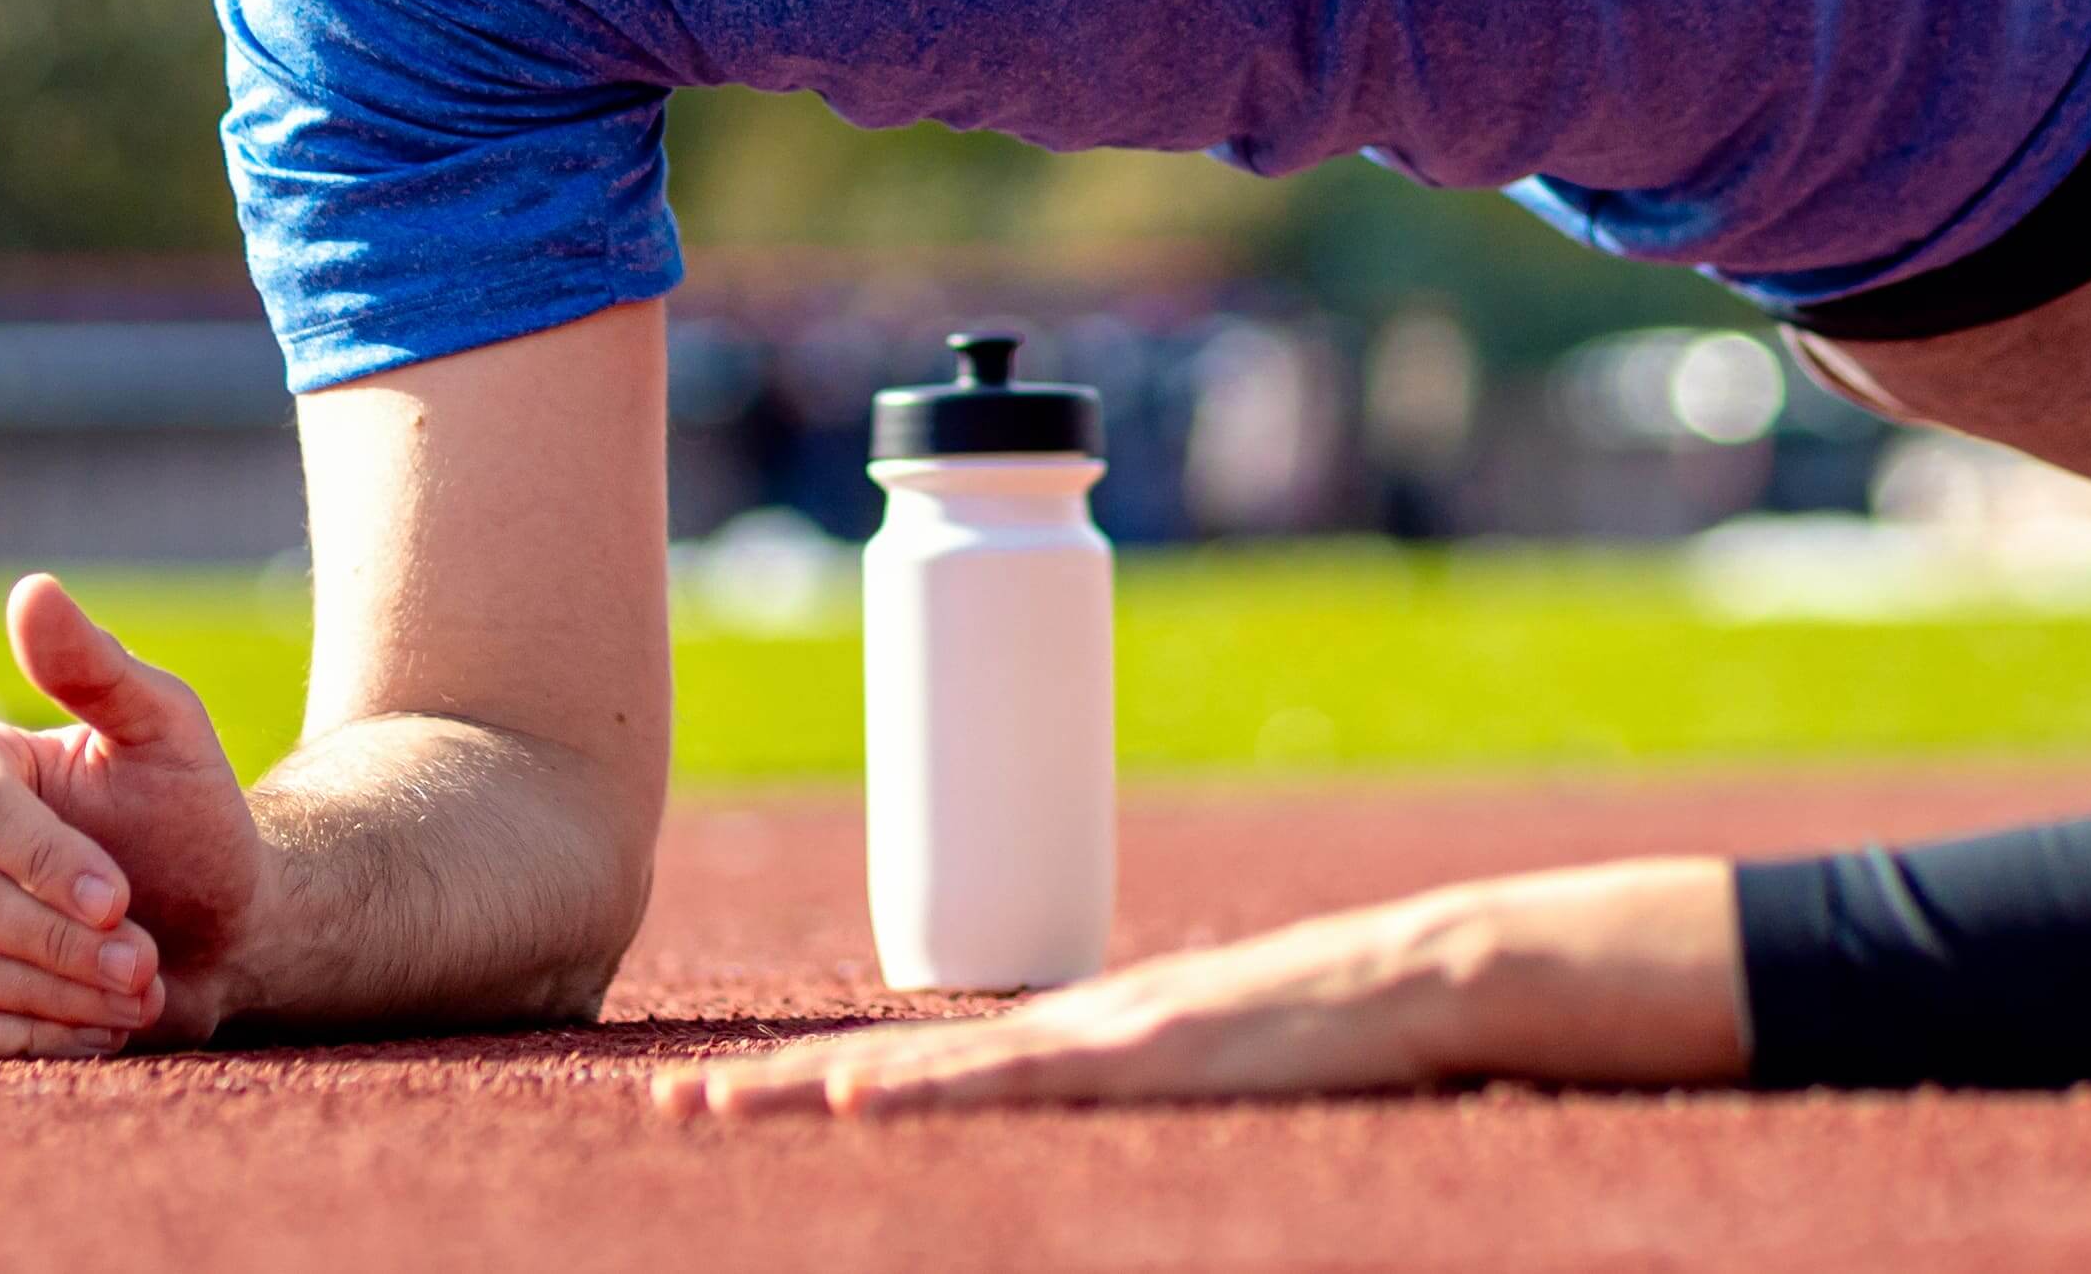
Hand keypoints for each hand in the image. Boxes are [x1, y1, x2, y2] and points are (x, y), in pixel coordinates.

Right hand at [0, 571, 265, 1056]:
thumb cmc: (191, 821)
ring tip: (139, 986)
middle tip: (145, 959)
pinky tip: (103, 1024)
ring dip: (65, 991)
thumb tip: (31, 589)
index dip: (43, 859)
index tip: (119, 897)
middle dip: (63, 941)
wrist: (217, 928)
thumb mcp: (167, 734)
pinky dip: (41, 1036)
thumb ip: (98, 668)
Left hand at [655, 856, 1750, 1117]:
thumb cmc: (1338, 1031)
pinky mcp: (1140, 1056)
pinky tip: (858, 1106)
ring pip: (932, 1075)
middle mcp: (1071, 1031)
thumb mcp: (1216, 1066)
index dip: (828, 1084)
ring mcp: (1102, 1043)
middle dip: (783, 1089)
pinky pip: (1009, 1084)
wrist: (1422, 976)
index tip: (730, 1102)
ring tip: (718, 1114)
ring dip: (821, 1095)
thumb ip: (1150, 1079)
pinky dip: (927, 1096)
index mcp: (1081, 1038)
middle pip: (900, 1064)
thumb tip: (1091, 1105)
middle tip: (668, 1109)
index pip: (931, 1066)